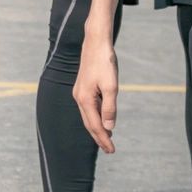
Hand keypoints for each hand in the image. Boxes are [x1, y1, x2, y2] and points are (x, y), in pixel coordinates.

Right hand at [73, 29, 118, 152]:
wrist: (96, 42)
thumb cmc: (105, 62)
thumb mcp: (111, 86)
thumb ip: (110, 108)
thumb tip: (109, 127)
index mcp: (85, 99)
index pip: (95, 126)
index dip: (103, 139)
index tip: (112, 150)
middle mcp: (79, 98)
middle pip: (89, 124)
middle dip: (99, 137)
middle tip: (110, 149)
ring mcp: (79, 93)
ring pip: (88, 116)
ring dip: (97, 128)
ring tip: (107, 137)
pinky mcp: (83, 87)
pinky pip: (88, 108)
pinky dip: (95, 117)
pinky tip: (102, 119)